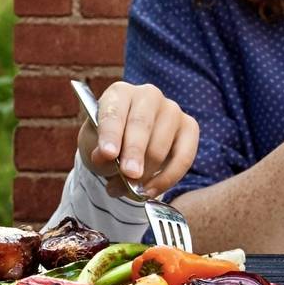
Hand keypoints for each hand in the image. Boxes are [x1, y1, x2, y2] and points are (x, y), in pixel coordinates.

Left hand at [78, 81, 199, 199]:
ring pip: (161, 146)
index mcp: (119, 93)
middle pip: (141, 125)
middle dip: (134, 153)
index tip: (107, 154)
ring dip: (145, 174)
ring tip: (130, 190)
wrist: (128, 146)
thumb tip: (105, 157)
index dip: (110, 134)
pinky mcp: (190, 127)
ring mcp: (172, 110)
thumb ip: (97, 151)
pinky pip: (183, 158)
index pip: (114, 112)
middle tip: (129, 175)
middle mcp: (148, 95)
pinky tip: (151, 191)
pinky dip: (167, 179)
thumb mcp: (94, 146)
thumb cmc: (109, 142)